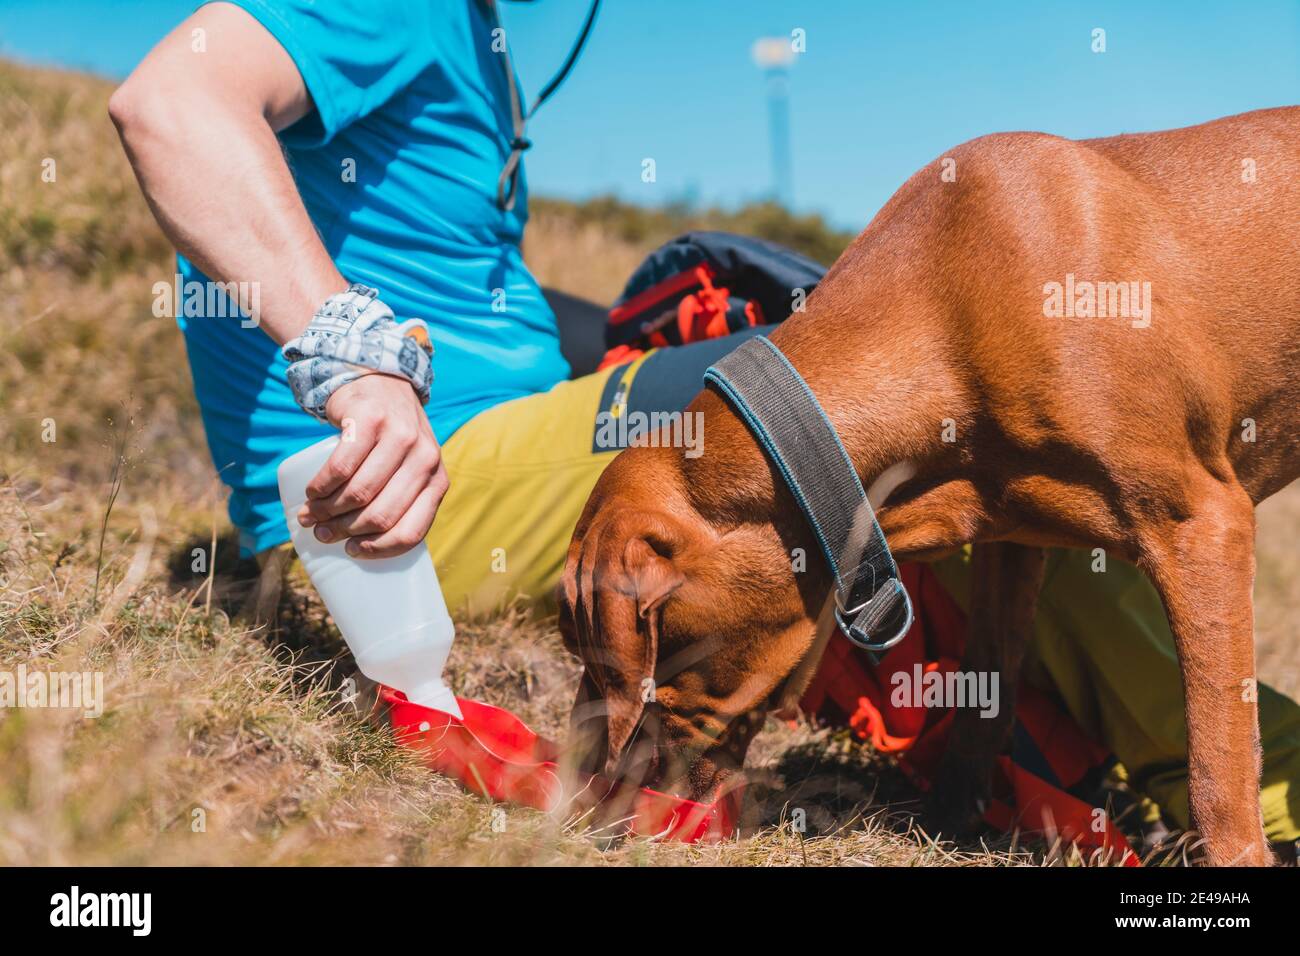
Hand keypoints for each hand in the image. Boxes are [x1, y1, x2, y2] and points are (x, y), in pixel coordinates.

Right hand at [296, 373, 448, 557]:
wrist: (382, 382)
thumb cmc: (392, 438)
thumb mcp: (412, 468)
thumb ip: (404, 499)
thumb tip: (363, 544)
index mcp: (438, 480)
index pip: (412, 531)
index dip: (379, 549)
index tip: (354, 550)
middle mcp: (425, 459)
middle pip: (380, 515)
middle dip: (345, 531)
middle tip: (323, 533)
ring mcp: (399, 437)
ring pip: (358, 493)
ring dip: (327, 511)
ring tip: (311, 515)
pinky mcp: (370, 420)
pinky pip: (341, 467)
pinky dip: (321, 486)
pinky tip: (313, 492)